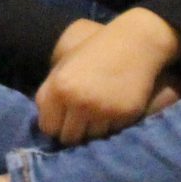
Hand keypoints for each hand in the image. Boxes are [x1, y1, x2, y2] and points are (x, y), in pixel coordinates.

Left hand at [35, 10, 180, 145]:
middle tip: (82, 118)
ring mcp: (103, 109)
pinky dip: (113, 123)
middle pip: (69, 138)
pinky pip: (112, 131)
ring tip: (100, 109)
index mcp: (59, 87)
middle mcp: (79, 101)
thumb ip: (50, 95)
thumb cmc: (95, 52)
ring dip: (94, 128)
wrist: (134, 43)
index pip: (48, 127)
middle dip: (74, 130)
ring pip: (92, 137)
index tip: (63, 119)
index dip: (55, 125)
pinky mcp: (124, 115)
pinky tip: (115, 106)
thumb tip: (46, 126)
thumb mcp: (64, 67)